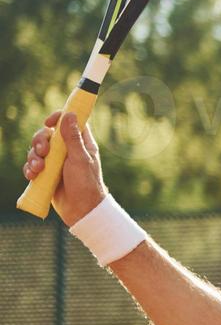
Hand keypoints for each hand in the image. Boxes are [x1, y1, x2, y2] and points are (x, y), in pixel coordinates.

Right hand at [22, 111, 106, 225]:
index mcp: (81, 144)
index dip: (58, 118)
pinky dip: (30, 168)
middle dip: (40, 141)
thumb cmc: (86, 184)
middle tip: (43, 152)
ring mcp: (56, 162)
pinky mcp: (47, 174)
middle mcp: (67, 151)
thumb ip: (73, 138)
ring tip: (38, 170)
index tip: (49, 123)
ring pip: (37, 150)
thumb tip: (70, 114)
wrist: (81, 210)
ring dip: (33, 157)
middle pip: (46, 135)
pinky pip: (32, 165)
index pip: (69, 122)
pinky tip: (33, 176)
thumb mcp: (80, 159)